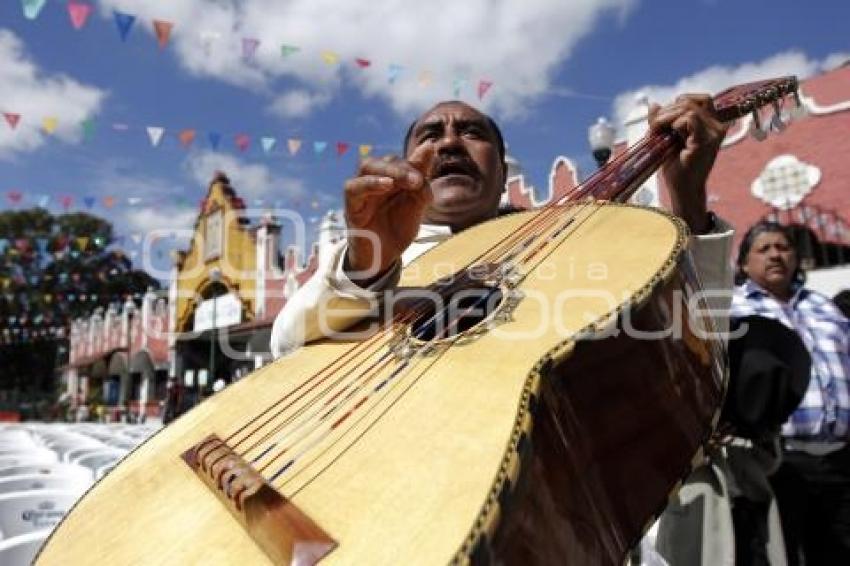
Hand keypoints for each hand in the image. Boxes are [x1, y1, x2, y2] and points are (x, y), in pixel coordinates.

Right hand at [344, 146, 434, 284]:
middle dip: (403, 167)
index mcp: (391, 179)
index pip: (401, 160)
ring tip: (409, 181)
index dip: (415, 161)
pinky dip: (369, 183)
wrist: (384, 258)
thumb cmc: (397, 229)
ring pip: (367, 167)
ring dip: (389, 170)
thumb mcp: (416, 204)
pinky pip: (353, 188)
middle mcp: (374, 181)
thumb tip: (429, 145)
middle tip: (418, 180)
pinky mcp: (351, 206)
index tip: (428, 165)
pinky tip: (386, 184)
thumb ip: (421, 178)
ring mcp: (361, 192)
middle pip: (383, 161)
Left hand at [648, 94, 728, 233]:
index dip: (679, 103)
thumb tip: (653, 104)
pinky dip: (673, 123)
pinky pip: (689, 119)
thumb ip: (662, 121)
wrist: (683, 189)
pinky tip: (667, 136)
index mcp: (711, 124)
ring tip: (656, 131)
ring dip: (666, 117)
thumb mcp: (667, 138)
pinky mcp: (705, 141)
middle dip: (666, 111)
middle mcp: (717, 126)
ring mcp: (713, 133)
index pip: (700, 99)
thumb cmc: (677, 167)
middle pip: (690, 101)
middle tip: (653, 128)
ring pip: (688, 108)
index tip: (664, 120)